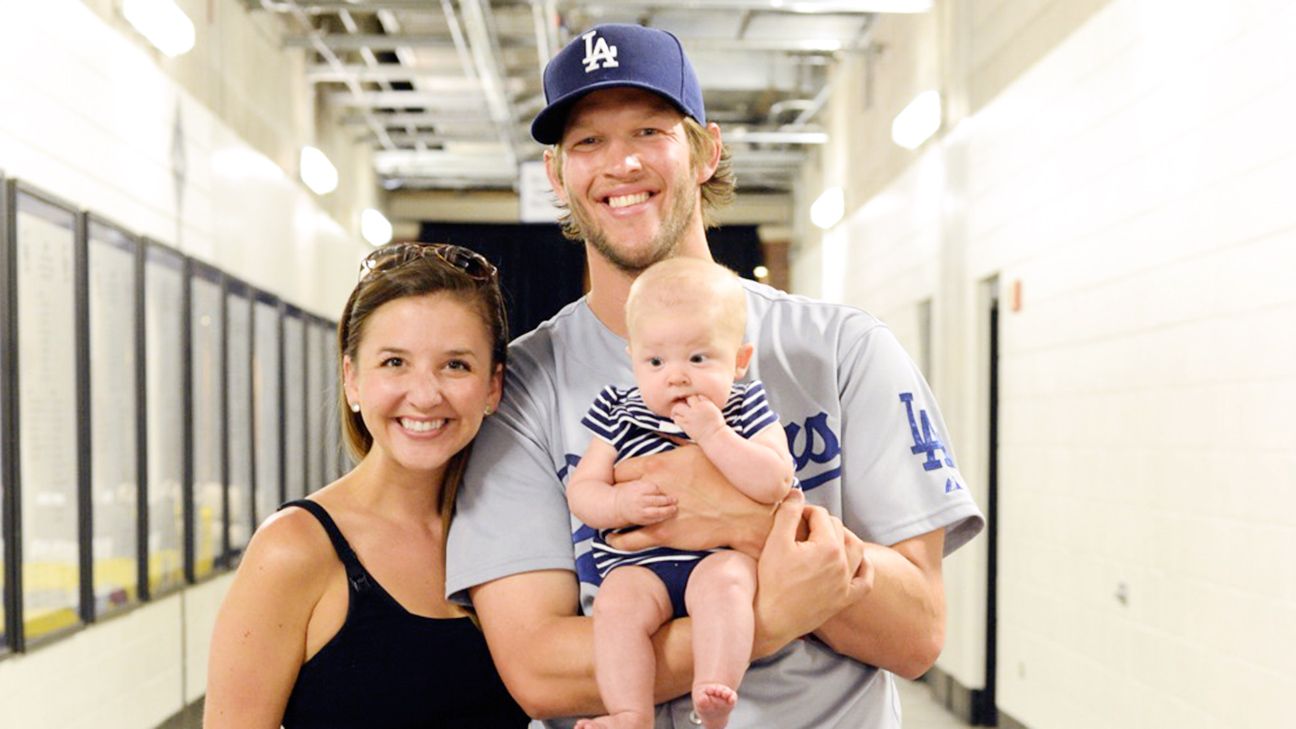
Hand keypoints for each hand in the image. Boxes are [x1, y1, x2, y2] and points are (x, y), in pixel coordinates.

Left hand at [606, 446, 770, 555]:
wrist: (743, 511)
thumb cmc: (723, 479)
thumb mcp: (698, 451)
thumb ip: (674, 446)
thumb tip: (664, 431)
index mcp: (657, 465)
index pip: (619, 469)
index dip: (617, 477)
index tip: (620, 482)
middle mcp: (651, 487)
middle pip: (614, 491)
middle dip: (613, 495)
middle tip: (615, 500)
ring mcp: (653, 512)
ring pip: (616, 515)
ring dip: (613, 517)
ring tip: (613, 518)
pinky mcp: (661, 534)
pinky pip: (626, 540)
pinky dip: (617, 539)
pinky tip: (616, 537)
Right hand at [613, 479, 676, 525]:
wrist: (617, 506)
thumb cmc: (630, 493)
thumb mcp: (636, 484)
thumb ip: (648, 484)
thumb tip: (664, 485)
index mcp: (637, 490)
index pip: (653, 488)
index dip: (660, 490)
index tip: (664, 490)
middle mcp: (639, 501)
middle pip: (656, 500)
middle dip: (667, 500)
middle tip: (675, 499)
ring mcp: (640, 511)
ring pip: (656, 512)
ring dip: (667, 511)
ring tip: (674, 508)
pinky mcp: (641, 520)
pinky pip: (654, 520)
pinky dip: (662, 517)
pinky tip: (668, 515)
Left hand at [670, 395, 724, 441]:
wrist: (715, 436)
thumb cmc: (715, 424)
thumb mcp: (714, 409)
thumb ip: (705, 402)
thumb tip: (697, 396)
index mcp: (705, 404)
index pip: (695, 395)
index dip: (693, 398)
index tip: (691, 402)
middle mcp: (697, 409)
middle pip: (686, 398)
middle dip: (686, 401)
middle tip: (684, 405)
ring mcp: (690, 417)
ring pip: (677, 407)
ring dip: (677, 409)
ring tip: (678, 412)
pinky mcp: (686, 425)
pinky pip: (676, 419)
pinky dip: (676, 418)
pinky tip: (678, 419)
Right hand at [751, 490, 872, 658]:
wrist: (771, 620)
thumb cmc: (771, 581)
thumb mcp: (775, 542)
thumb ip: (788, 513)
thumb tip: (796, 493)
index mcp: (828, 547)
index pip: (821, 515)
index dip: (804, 511)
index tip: (790, 516)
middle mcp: (843, 564)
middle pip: (838, 528)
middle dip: (820, 523)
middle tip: (800, 528)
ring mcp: (846, 583)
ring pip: (856, 549)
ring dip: (843, 538)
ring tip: (825, 538)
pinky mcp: (844, 600)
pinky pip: (865, 580)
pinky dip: (864, 567)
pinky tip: (855, 561)